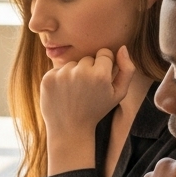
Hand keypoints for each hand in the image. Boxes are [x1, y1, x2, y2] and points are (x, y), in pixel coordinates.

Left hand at [41, 46, 136, 174]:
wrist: (70, 129)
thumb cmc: (96, 110)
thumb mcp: (119, 93)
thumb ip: (127, 69)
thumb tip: (123, 47)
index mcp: (100, 74)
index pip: (105, 53)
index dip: (104, 66)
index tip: (99, 81)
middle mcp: (80, 72)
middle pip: (88, 58)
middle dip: (89, 70)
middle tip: (87, 90)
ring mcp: (62, 75)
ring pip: (72, 63)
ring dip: (74, 74)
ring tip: (75, 93)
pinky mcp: (48, 79)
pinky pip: (58, 69)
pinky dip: (60, 79)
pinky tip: (63, 94)